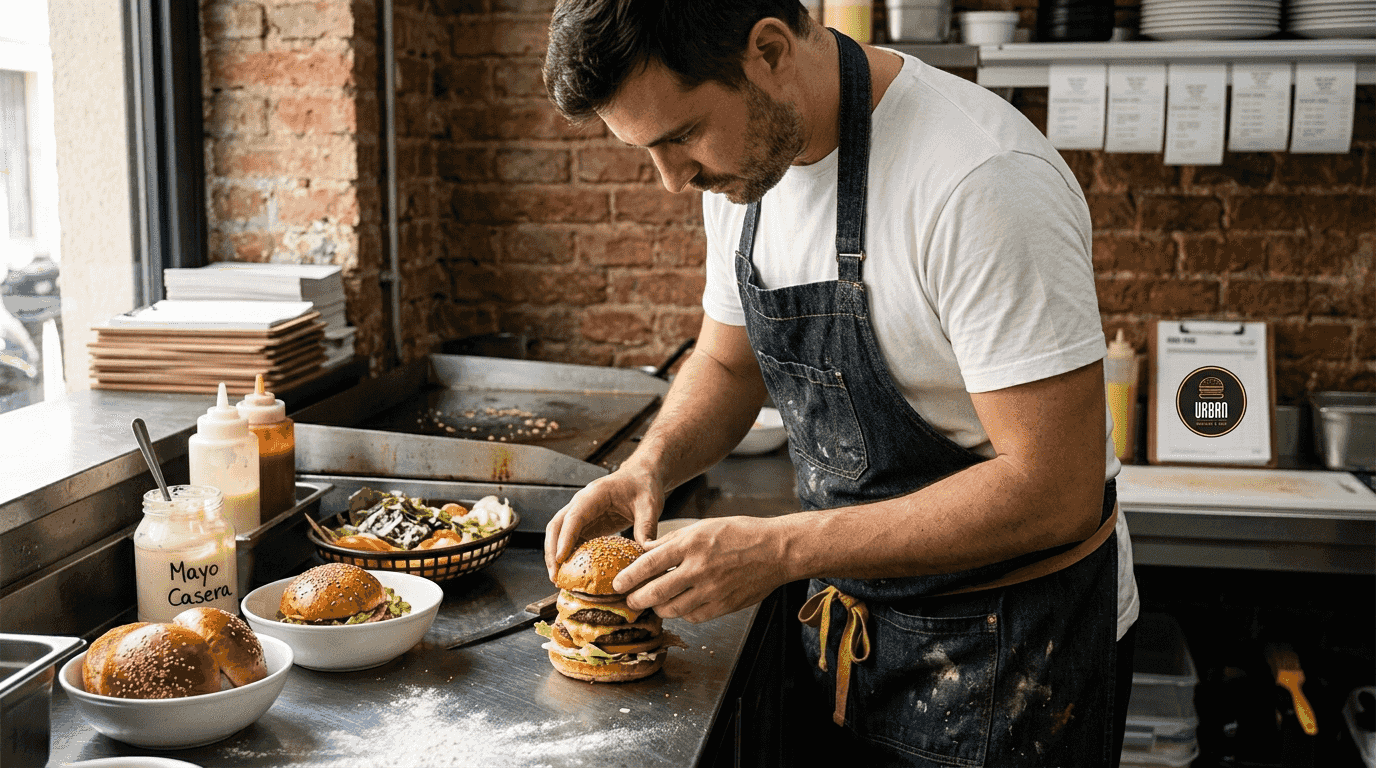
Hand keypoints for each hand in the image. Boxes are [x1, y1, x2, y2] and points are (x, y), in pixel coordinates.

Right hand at [544, 465, 664, 579]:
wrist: (642, 476)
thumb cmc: (643, 485)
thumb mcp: (650, 505)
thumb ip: (647, 527)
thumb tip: (645, 553)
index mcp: (595, 494)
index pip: (574, 516)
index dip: (565, 538)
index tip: (560, 558)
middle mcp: (582, 502)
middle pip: (557, 525)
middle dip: (552, 550)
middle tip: (555, 575)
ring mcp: (581, 513)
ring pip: (558, 533)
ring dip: (555, 554)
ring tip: (558, 579)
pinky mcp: (586, 523)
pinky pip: (571, 539)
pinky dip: (567, 554)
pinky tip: (570, 572)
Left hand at [613, 516, 789, 622]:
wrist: (776, 550)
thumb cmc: (741, 534)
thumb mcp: (704, 527)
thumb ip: (673, 541)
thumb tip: (646, 551)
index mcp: (691, 544)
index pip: (649, 564)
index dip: (629, 577)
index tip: (617, 584)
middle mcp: (699, 568)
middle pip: (656, 592)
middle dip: (637, 599)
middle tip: (630, 601)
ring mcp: (712, 589)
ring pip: (673, 609)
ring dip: (658, 608)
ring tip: (653, 604)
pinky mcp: (723, 605)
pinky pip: (694, 616)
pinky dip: (682, 613)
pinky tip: (680, 606)